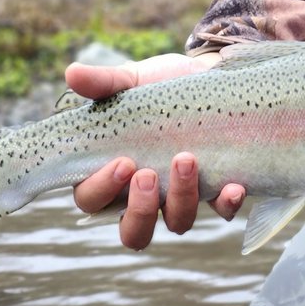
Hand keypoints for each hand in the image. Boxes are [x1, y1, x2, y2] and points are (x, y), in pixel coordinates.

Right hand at [66, 53, 246, 249]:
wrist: (208, 75)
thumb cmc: (160, 85)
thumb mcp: (132, 81)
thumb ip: (103, 83)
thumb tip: (71, 72)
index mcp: (112, 174)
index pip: (92, 201)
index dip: (101, 190)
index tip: (122, 162)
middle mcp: (145, 195)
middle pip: (133, 232)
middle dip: (139, 211)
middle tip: (147, 174)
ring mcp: (181, 197)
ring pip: (176, 223)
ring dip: (181, 199)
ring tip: (187, 160)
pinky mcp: (216, 191)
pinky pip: (221, 212)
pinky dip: (226, 204)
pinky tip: (233, 186)